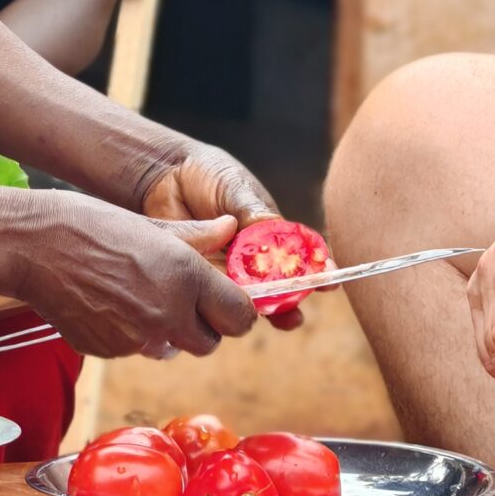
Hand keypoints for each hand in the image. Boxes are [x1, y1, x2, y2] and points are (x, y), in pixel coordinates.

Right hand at [12, 193, 259, 358]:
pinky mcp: (109, 353)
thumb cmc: (90, 225)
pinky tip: (111, 304)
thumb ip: (197, 236)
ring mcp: (137, 340)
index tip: (226, 301)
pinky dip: (131, 335)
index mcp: (186, 278)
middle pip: (209, 343)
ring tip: (139, 295)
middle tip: (183, 299)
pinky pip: (135, 351)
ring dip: (167, 331)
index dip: (236, 311)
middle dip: (202, 325)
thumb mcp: (151, 224)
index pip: (240, 318)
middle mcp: (168, 315)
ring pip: (171, 348)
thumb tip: (229, 228)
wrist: (33, 247)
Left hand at [138, 141, 303, 329]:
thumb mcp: (234, 188)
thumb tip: (273, 225)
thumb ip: (252, 211)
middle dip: (291, 300)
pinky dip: (226, 304)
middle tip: (297, 313)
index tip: (328, 278)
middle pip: (278, 284)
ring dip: (263, 310)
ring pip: (249, 296)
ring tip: (276, 320)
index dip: (315, 268)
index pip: (298, 253)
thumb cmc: (208, 175)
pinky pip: (217, 294)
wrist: (165, 176)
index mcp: (269, 231)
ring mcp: (228, 268)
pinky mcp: (202, 276)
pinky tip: (233, 308)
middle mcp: (253, 255)